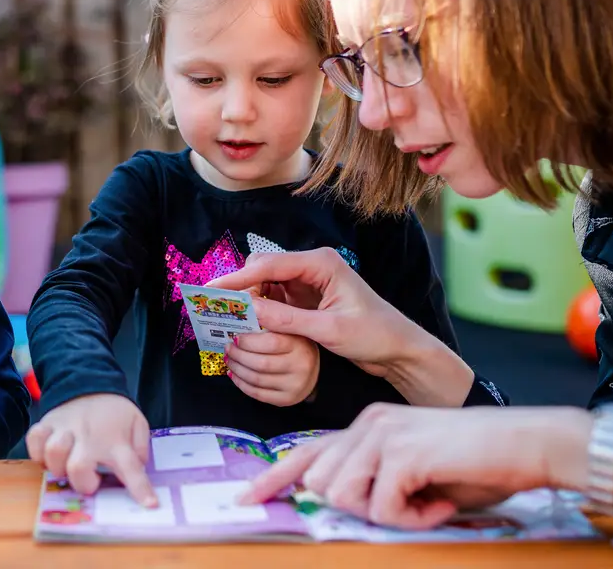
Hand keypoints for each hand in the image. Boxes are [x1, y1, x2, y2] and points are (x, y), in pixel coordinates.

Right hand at [25, 393, 156, 506]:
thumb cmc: (114, 411)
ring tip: (66, 465)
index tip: (149, 504)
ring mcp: (65, 428)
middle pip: (78, 468)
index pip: (131, 467)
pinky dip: (37, 452)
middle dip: (82, 483)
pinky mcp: (47, 422)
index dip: (140, 489)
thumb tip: (137, 469)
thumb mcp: (137, 423)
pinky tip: (47, 455)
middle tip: (89, 479)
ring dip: (58, 467)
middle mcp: (89, 436)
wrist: (90, 380)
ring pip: (53, 453)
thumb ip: (140, 448)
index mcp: (115, 440)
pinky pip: (34, 440)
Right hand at [209, 249, 472, 405]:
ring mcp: (310, 281)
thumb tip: (247, 312)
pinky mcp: (308, 297)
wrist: (401, 349)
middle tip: (215, 309)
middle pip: (263, 270)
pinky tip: (249, 323)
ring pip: (267, 284)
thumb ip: (285, 319)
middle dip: (239, 288)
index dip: (236, 278)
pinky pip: (276, 298)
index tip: (211, 291)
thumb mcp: (328, 330)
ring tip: (226, 318)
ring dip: (249, 300)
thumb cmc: (375, 335)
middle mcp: (313, 266)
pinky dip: (261, 309)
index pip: (268, 265)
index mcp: (320, 263)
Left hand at [225, 323, 318, 406]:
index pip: (271, 343)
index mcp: (300, 344)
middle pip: (260, 363)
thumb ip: (270, 321)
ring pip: (256, 379)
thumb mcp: (289, 330)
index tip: (235, 337)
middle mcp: (300, 366)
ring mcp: (294, 385)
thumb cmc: (294, 346)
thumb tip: (244, 309)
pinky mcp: (286, 399)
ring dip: (236, 369)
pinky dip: (241, 384)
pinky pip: (257, 394)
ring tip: (229, 359)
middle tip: (228, 348)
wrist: (312, 372)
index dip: (248, 341)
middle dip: (238, 355)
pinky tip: (234, 374)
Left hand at [238, 403, 595, 529]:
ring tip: (425, 503)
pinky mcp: (402, 453)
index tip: (248, 499)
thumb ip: (377, 481)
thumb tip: (341, 503)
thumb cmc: (477, 463)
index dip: (275, 477)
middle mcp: (368, 424)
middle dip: (357, 508)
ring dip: (386, 514)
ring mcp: (383, 434)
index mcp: (367, 426)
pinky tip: (439, 504)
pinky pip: (381, 507)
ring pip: (343, 495)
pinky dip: (412, 519)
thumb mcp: (415, 472)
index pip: (308, 451)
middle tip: (407, 506)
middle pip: (321, 483)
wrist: (526, 443)